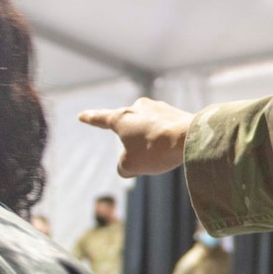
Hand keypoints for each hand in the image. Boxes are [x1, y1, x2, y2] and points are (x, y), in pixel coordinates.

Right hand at [78, 98, 193, 176]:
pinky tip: (176, 149)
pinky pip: (165, 131)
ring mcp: (158, 108)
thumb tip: (128, 164)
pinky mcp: (175, 113)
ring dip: (152, 144)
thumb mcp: (131, 165)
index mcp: (121, 118)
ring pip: (149, 131)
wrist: (190, 138)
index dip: (91, 119)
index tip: (82, 115)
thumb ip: (124, 166)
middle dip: (134, 143)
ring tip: (163, 155)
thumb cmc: (155, 150)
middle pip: (130, 129)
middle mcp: (138, 107)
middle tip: (145, 157)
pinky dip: (166, 141)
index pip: (101, 119)